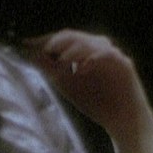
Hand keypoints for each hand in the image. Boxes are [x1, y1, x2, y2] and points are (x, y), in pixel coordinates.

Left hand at [24, 29, 152, 152]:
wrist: (122, 117)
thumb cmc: (96, 101)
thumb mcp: (67, 84)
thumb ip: (52, 69)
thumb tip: (31, 55)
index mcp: (82, 51)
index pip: (63, 38)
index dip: (46, 39)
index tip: (28, 42)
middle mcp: (97, 49)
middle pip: (76, 35)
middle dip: (58, 41)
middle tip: (46, 50)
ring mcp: (112, 54)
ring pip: (91, 41)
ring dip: (74, 49)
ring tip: (63, 60)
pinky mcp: (124, 63)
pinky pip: (107, 54)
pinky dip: (92, 58)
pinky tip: (81, 69)